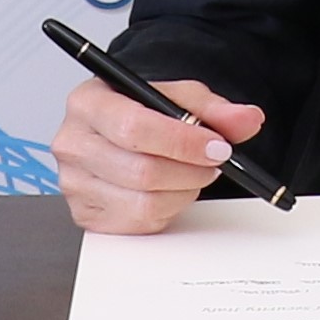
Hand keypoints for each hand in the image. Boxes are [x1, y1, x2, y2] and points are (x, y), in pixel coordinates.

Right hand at [57, 76, 267, 233]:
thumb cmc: (141, 110)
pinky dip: (168, 209)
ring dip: (184, 190)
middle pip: (141, 171)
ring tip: (193, 173)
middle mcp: (72, 143)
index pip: (135, 128)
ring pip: (144, 202)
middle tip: (215, 162)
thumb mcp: (177, 97)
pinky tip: (171, 189)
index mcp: (87, 103)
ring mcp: (74, 184)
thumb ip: (213, 108)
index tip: (218, 147)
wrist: (117, 129)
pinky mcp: (87, 215)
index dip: (183, 142)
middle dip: (191, 170)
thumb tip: (247, 120)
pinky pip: (139, 223)